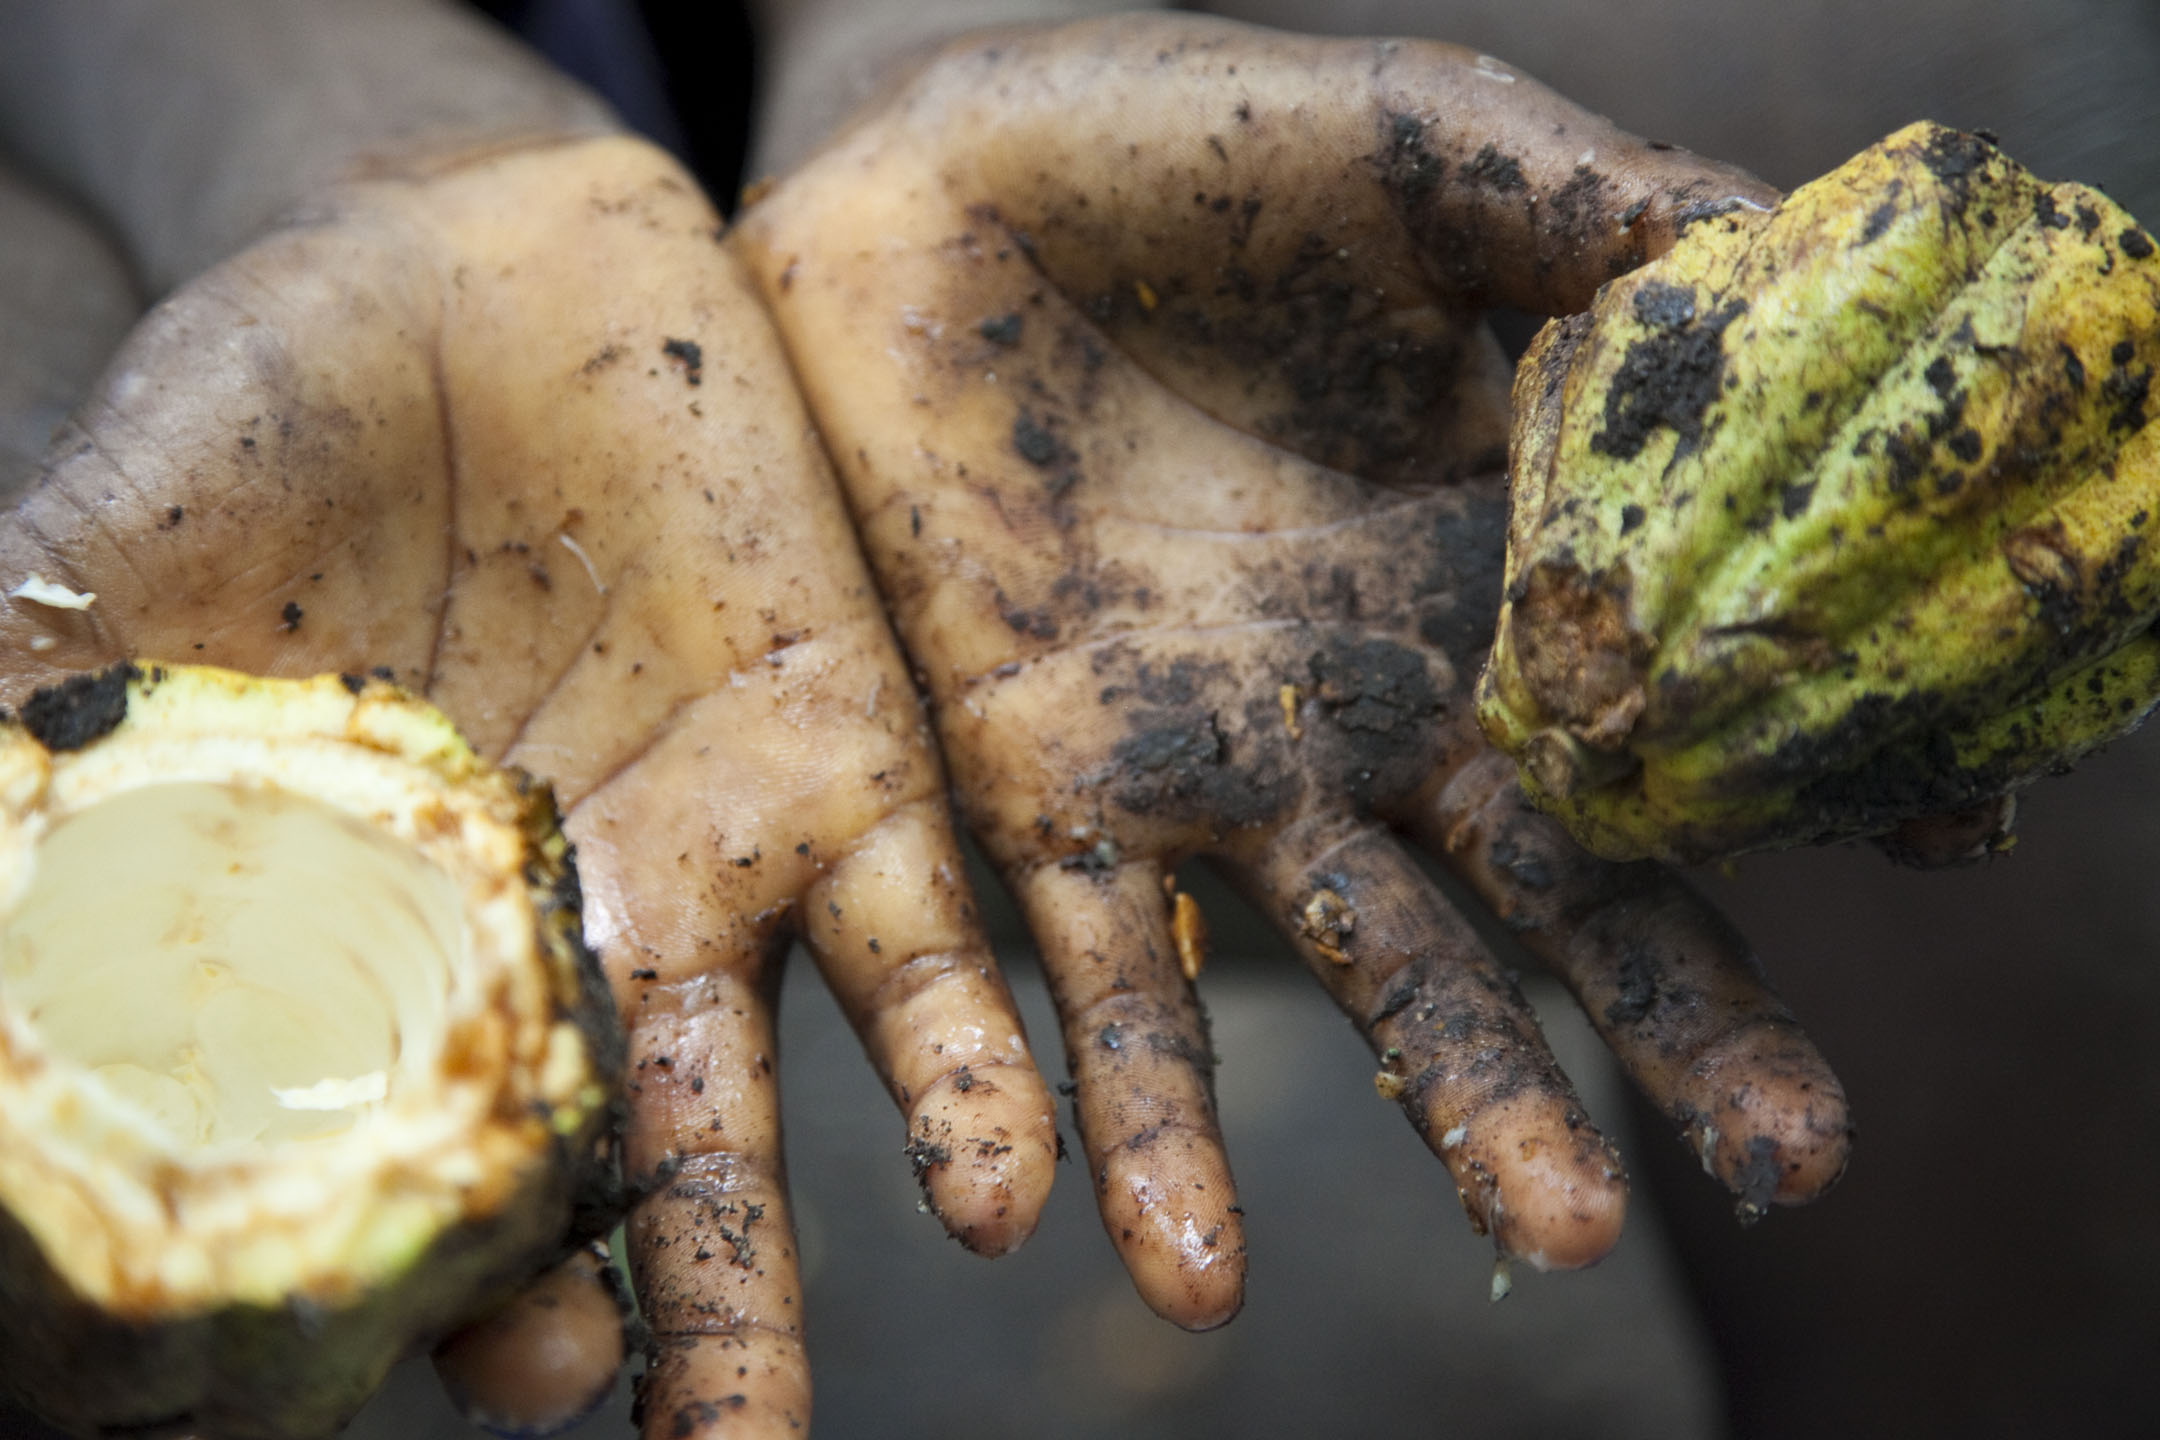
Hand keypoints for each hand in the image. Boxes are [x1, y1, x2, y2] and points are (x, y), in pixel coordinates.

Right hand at [0, 7, 1054, 1436]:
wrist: (454, 258)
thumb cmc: (252, 416)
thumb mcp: (108, 567)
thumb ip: (26, 725)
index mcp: (371, 952)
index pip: (389, 1180)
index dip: (401, 1288)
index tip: (446, 1378)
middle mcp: (553, 954)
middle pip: (602, 1192)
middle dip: (656, 1324)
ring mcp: (712, 872)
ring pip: (776, 1109)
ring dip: (810, 1249)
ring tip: (842, 1381)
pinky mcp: (856, 769)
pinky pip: (939, 938)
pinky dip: (976, 1055)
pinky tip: (1004, 1180)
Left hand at [734, 12, 1852, 1322]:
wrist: (913, 178)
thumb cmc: (1176, 148)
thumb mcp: (1416, 150)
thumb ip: (1583, 215)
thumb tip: (1780, 258)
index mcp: (1486, 565)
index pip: (1678, 704)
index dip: (1813, 776)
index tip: (1957, 835)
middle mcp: (1375, 702)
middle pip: (1557, 891)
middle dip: (1675, 1020)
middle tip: (1798, 1152)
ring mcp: (1214, 767)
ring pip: (1362, 969)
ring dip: (1459, 1106)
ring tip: (1555, 1239)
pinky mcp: (1042, 795)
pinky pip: (1093, 978)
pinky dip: (1137, 1119)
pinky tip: (1185, 1265)